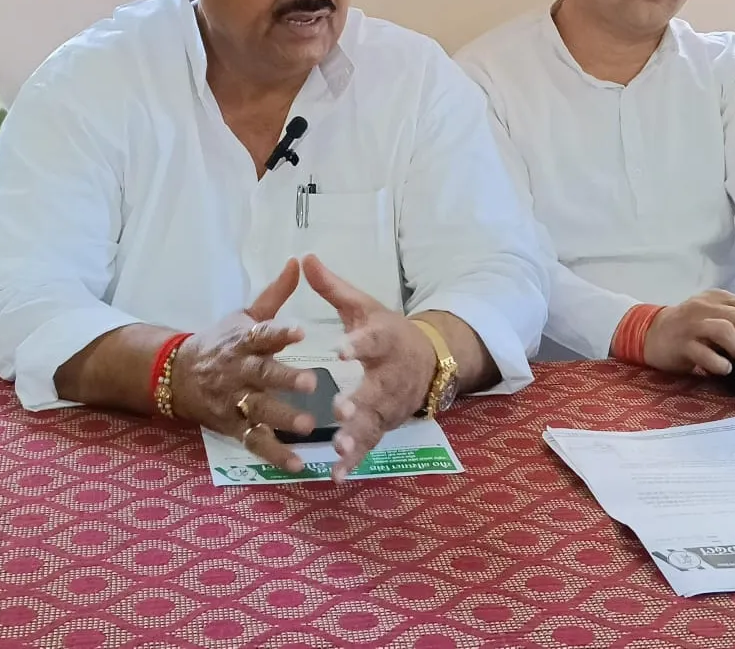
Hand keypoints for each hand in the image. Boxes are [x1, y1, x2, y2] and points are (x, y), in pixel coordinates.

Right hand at [172, 258, 318, 472]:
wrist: (177, 374)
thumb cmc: (222, 342)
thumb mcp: (244, 316)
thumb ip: (276, 295)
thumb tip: (300, 261)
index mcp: (244, 341)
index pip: (262, 334)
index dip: (280, 332)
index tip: (302, 330)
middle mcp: (239, 371)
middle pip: (262, 375)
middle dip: (285, 379)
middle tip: (312, 383)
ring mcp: (235, 401)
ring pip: (259, 410)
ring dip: (283, 419)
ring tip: (308, 426)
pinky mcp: (233, 426)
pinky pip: (254, 442)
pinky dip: (275, 455)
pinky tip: (298, 464)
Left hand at [301, 255, 437, 481]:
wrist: (429, 360)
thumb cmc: (386, 331)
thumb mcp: (363, 307)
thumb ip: (333, 289)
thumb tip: (305, 257)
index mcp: (384, 341)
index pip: (372, 342)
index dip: (357, 346)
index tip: (338, 350)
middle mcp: (391, 376)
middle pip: (377, 391)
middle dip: (360, 402)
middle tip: (340, 410)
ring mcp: (389, 406)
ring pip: (374, 423)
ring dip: (357, 437)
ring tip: (338, 447)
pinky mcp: (384, 426)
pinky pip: (370, 446)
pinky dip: (355, 461)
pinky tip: (336, 476)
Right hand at [643, 290, 734, 374]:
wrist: (650, 334)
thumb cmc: (692, 329)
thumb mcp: (720, 317)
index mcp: (719, 297)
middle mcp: (705, 306)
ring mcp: (691, 325)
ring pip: (727, 330)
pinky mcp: (681, 345)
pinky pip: (706, 354)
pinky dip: (720, 364)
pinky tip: (722, 367)